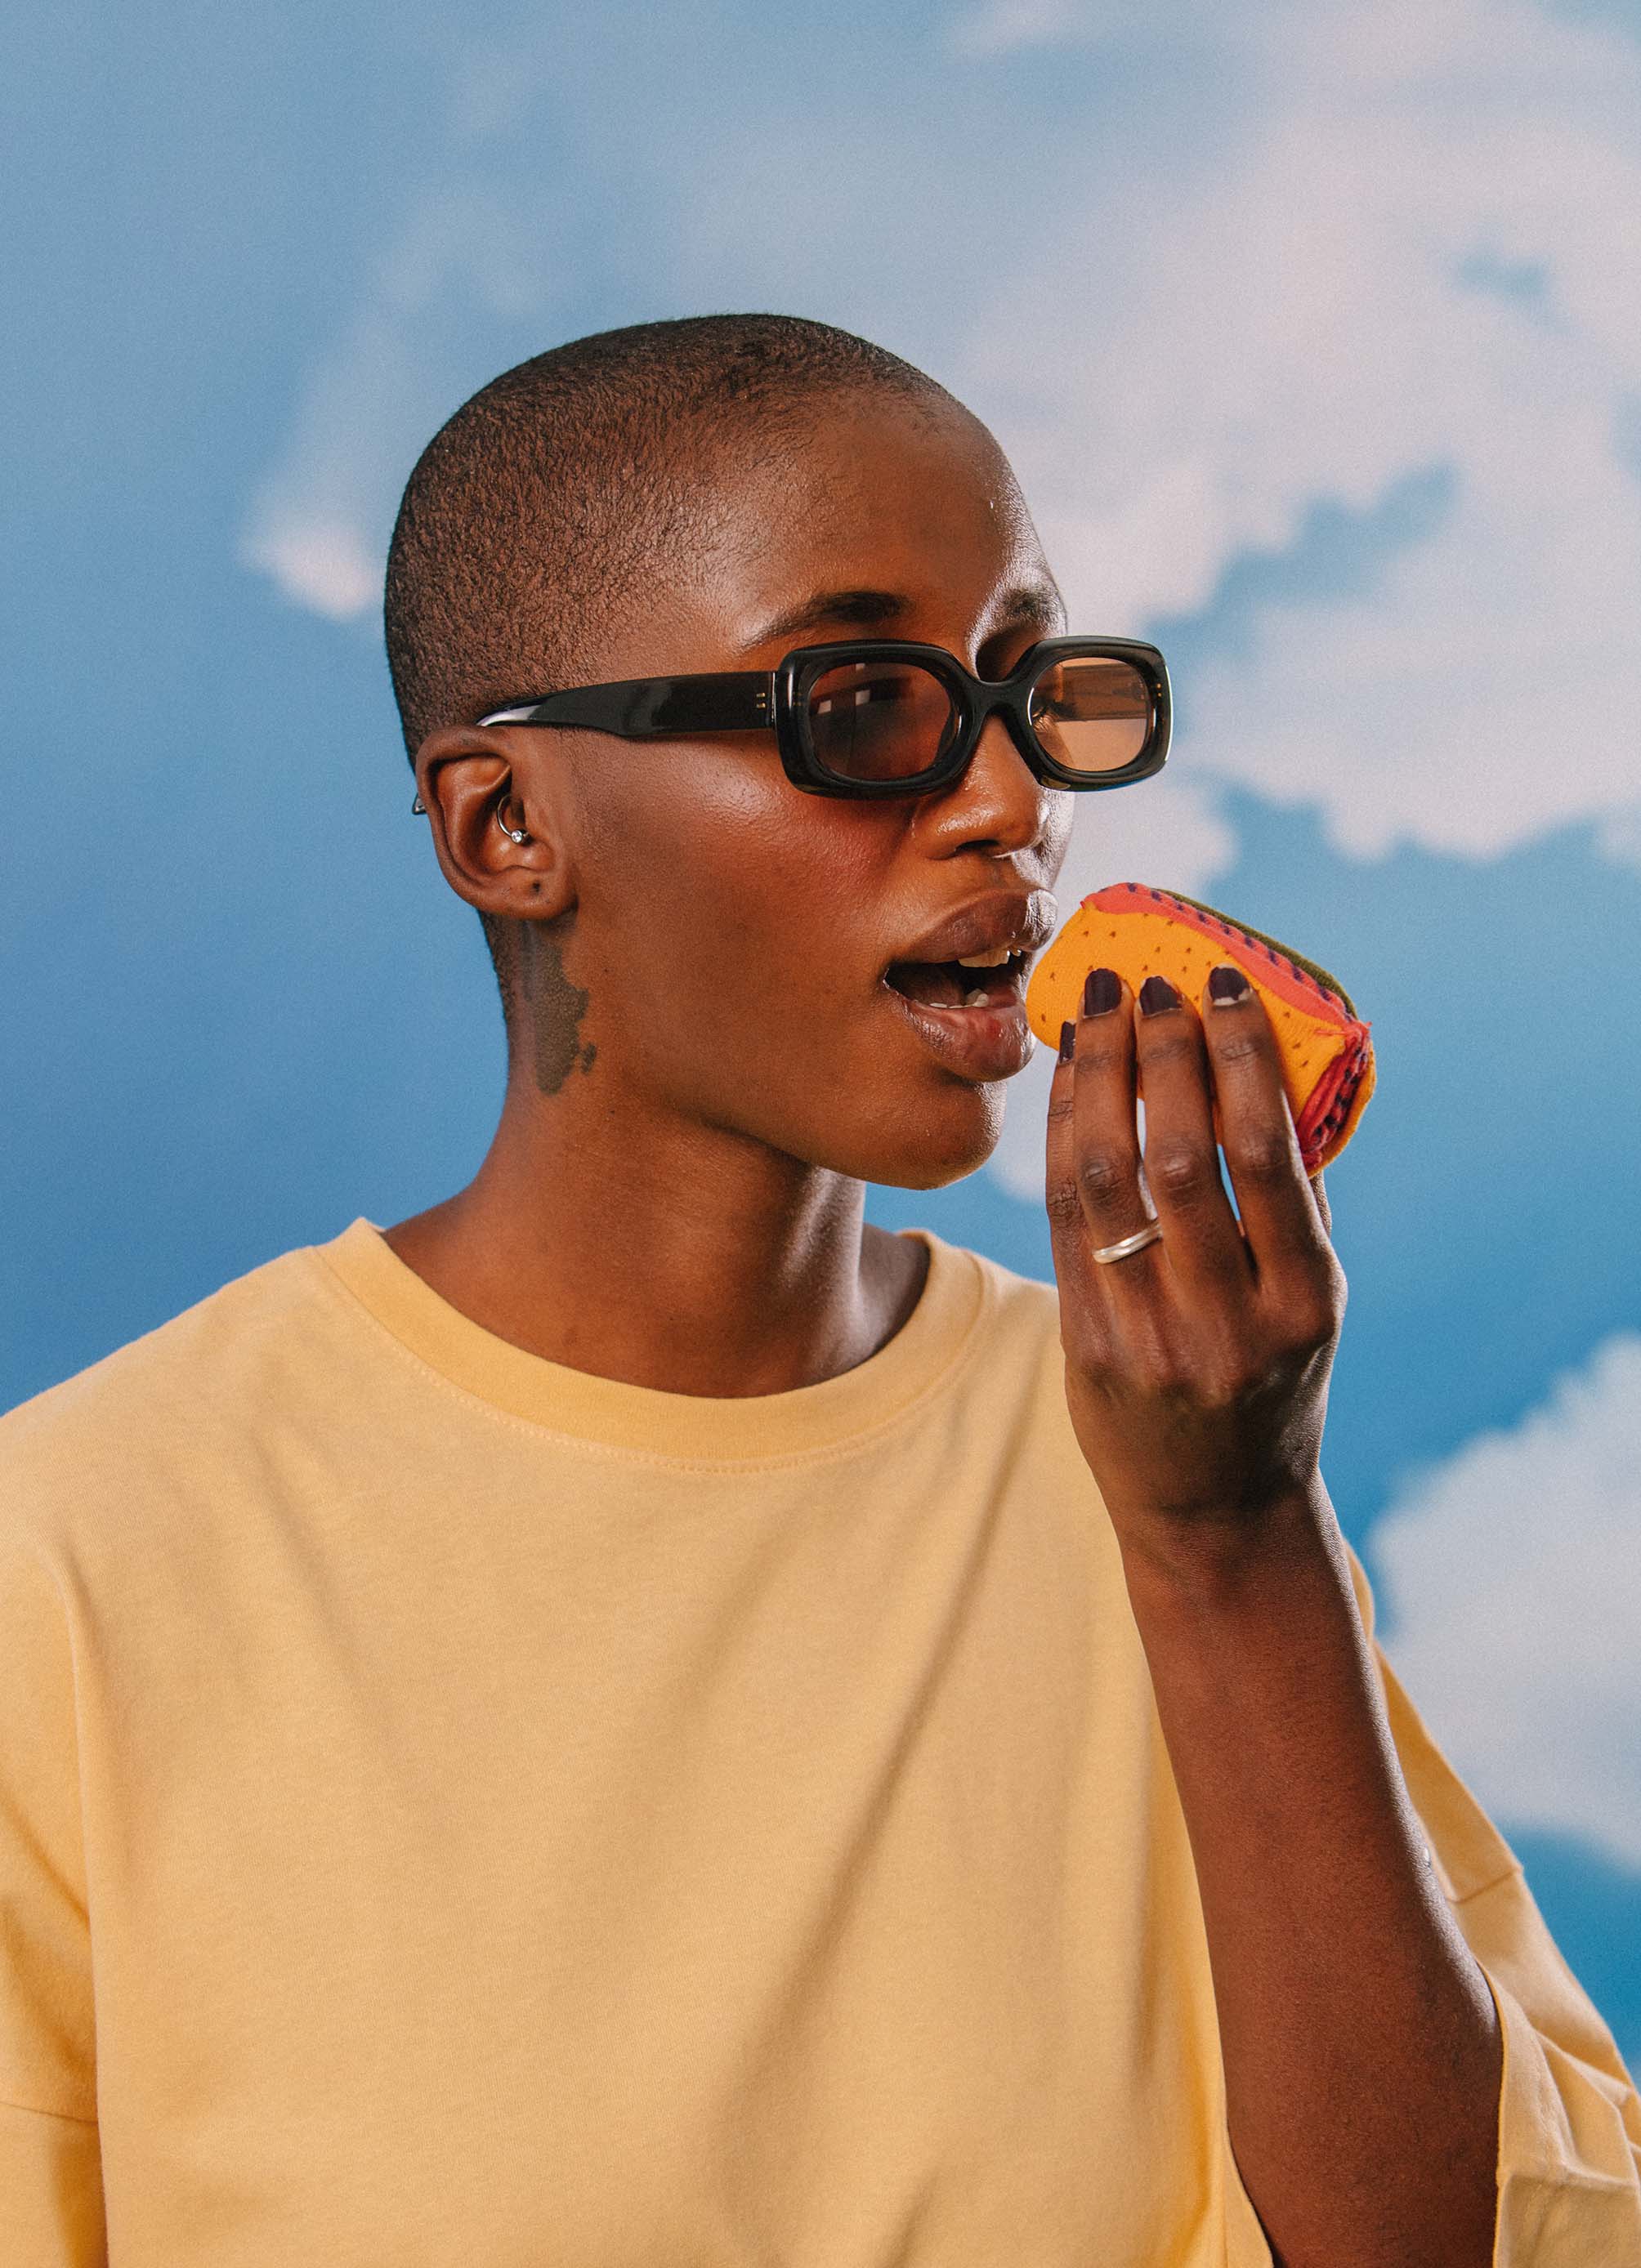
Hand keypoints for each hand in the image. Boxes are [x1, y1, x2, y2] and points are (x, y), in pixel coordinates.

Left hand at [1044, 964, 1346, 1552]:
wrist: (1216, 1510)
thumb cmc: (1273, 1381)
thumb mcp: (1311, 1305)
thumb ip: (1287, 1206)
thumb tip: (1254, 1064)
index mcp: (1304, 1301)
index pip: (1265, 1154)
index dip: (1237, 1057)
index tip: (1221, 986)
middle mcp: (1228, 1321)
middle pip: (1181, 1155)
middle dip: (1162, 1054)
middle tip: (1152, 984)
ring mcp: (1151, 1337)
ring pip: (1106, 1179)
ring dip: (1098, 1077)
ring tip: (1098, 1009)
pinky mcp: (1089, 1346)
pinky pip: (1065, 1218)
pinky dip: (1063, 1134)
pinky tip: (1069, 1078)